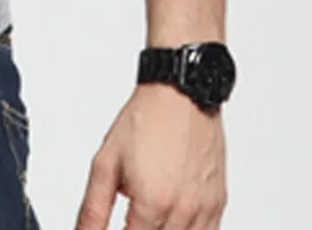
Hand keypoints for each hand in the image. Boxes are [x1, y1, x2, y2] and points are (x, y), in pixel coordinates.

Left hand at [75, 83, 226, 229]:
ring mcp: (205, 210)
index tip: (111, 228)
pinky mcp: (218, 204)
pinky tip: (168, 217)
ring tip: (146, 213)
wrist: (180, 95)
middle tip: (129, 216)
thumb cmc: (145, 121)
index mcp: (153, 203)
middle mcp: (184, 212)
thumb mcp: (106, 163)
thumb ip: (93, 208)